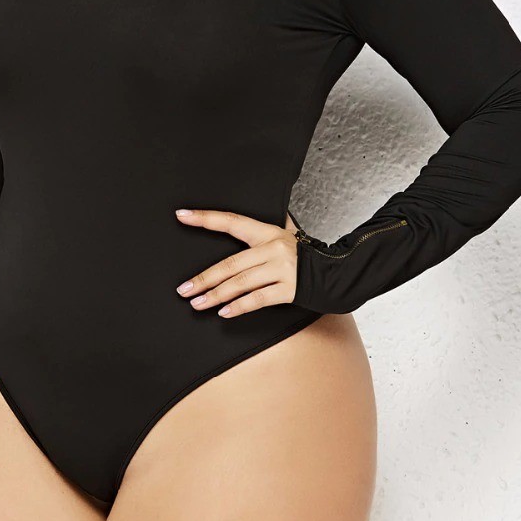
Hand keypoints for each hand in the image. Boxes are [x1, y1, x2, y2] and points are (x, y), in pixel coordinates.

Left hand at [174, 207, 300, 317]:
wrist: (338, 274)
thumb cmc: (309, 255)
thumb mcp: (291, 234)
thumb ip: (274, 225)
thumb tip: (263, 209)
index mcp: (268, 232)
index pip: (232, 221)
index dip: (206, 218)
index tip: (183, 216)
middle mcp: (273, 248)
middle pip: (230, 264)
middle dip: (204, 278)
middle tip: (184, 289)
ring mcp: (282, 269)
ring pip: (240, 283)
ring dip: (215, 295)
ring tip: (197, 303)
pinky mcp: (289, 289)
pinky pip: (258, 299)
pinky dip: (239, 307)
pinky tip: (224, 312)